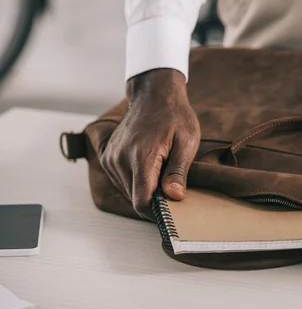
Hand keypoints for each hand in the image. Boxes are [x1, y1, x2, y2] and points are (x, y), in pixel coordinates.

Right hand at [101, 69, 200, 218]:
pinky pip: (122, 181)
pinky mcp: (108, 157)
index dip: (157, 213)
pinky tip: (150, 167)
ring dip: (145, 190)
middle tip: (173, 189)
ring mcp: (111, 158)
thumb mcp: (187, 142)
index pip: (141, 201)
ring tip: (162, 172)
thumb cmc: (175, 117)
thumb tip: (174, 197)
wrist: (154, 95)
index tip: (172, 213)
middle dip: (154, 201)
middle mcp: (120, 159)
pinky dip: (136, 181)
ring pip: (128, 191)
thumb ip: (178, 171)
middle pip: (135, 198)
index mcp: (141, 157)